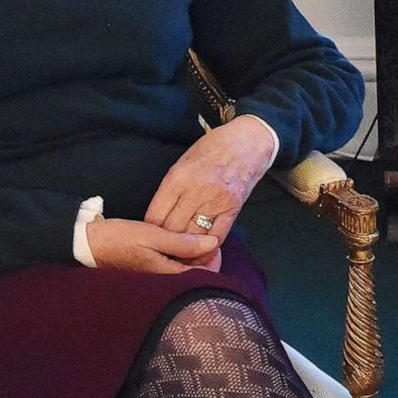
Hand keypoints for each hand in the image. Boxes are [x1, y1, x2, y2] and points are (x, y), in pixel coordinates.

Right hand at [86, 217, 219, 272]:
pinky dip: (180, 257)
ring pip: (184, 271)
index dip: (213, 260)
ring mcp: (154, 277)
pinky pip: (172, 267)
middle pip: (195, 275)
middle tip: (205, 238)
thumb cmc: (118, 238)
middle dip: (205, 258)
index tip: (214, 243)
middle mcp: (161, 281)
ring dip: (193, 257)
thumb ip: (183, 243)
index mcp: (165, 275)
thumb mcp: (152, 235)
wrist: (87, 243)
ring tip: (194, 238)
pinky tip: (178, 243)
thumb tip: (213, 244)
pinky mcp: (148, 271)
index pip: (202, 276)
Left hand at [144, 115, 276, 246]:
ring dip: (185, 250)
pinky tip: (202, 252)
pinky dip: (208, 249)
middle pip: (172, 230)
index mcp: (177, 178)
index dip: (150, 231)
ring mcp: (216, 200)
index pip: (155, 217)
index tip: (150, 237)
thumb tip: (158, 218)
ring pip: (193, 237)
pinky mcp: (233, 208)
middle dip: (165, 243)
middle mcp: (195, 191)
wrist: (248, 141)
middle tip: (163, 250)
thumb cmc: (213, 148)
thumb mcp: (183, 162)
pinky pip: (216, 237)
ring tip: (180, 256)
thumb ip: (170, 190)